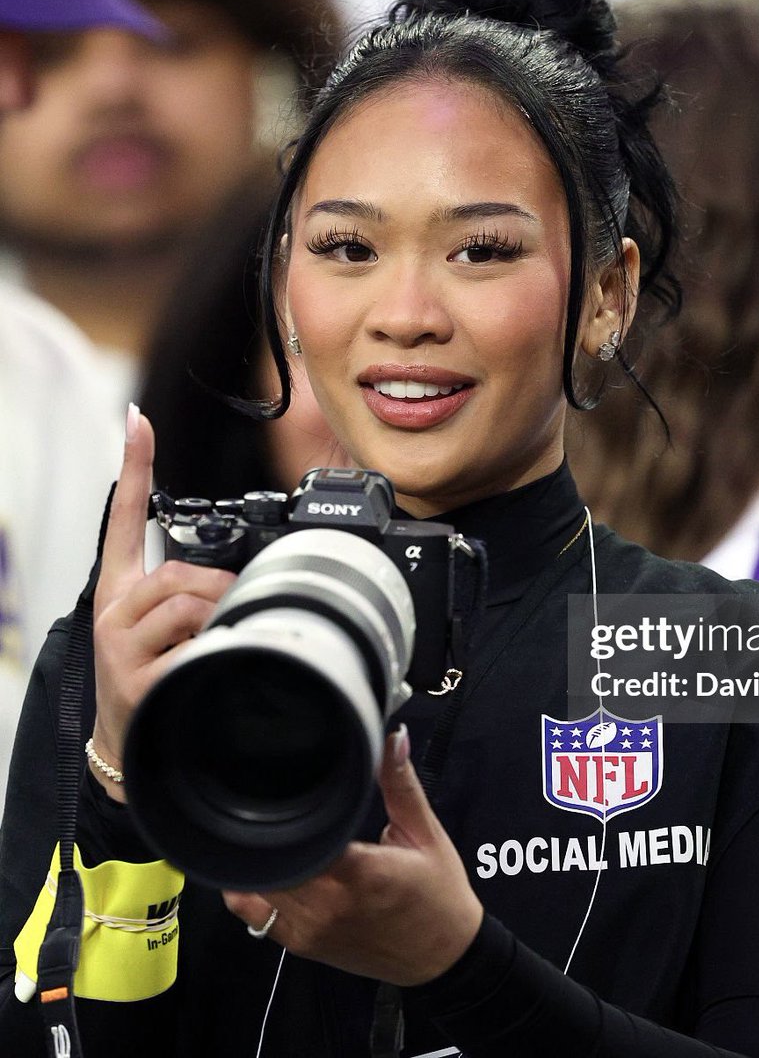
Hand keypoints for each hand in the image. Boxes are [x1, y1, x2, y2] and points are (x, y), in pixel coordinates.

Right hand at [90, 405, 235, 800]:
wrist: (128, 747)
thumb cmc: (151, 677)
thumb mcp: (164, 628)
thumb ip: (191, 593)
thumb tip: (234, 574)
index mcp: (121, 590)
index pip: (124, 517)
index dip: (134, 467)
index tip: (138, 420)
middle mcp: (113, 612)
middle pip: (174, 570)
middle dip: (216, 588)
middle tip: (230, 615)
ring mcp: (119, 648)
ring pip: (184, 601)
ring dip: (218, 617)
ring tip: (218, 645)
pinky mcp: (134, 681)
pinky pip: (191, 647)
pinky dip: (210, 654)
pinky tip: (205, 671)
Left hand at [224, 725, 483, 985]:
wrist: (442, 957)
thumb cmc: (438, 893)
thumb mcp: (425, 832)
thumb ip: (401, 784)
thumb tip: (393, 738)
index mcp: (360, 873)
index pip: (299, 837)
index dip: (286, 808)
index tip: (285, 782)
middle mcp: (327, 905)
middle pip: (271, 859)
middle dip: (270, 827)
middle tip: (277, 797)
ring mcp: (309, 929)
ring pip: (256, 885)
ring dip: (260, 856)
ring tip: (274, 829)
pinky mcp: (301, 944)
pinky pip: (253, 913)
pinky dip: (251, 886)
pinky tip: (268, 865)